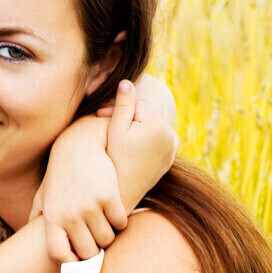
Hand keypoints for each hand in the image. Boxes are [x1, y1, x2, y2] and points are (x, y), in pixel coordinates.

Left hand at [36, 116, 124, 261]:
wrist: (78, 146)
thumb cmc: (60, 174)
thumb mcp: (43, 194)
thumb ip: (37, 215)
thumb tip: (27, 234)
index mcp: (52, 218)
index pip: (58, 254)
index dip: (70, 263)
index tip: (77, 259)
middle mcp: (69, 215)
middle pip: (88, 252)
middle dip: (94, 249)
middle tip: (95, 240)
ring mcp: (89, 206)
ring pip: (107, 239)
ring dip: (108, 235)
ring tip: (104, 224)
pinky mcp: (109, 196)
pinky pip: (121, 222)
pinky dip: (120, 221)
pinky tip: (114, 211)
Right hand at [103, 80, 178, 208]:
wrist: (122, 190)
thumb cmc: (113, 159)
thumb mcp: (114, 130)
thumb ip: (123, 104)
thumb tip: (127, 82)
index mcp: (157, 125)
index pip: (138, 104)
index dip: (117, 107)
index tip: (99, 115)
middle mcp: (170, 135)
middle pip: (146, 114)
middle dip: (128, 116)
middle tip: (105, 122)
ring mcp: (172, 147)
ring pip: (152, 125)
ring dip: (136, 125)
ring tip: (116, 133)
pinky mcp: (170, 156)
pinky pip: (157, 138)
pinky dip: (145, 137)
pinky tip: (128, 144)